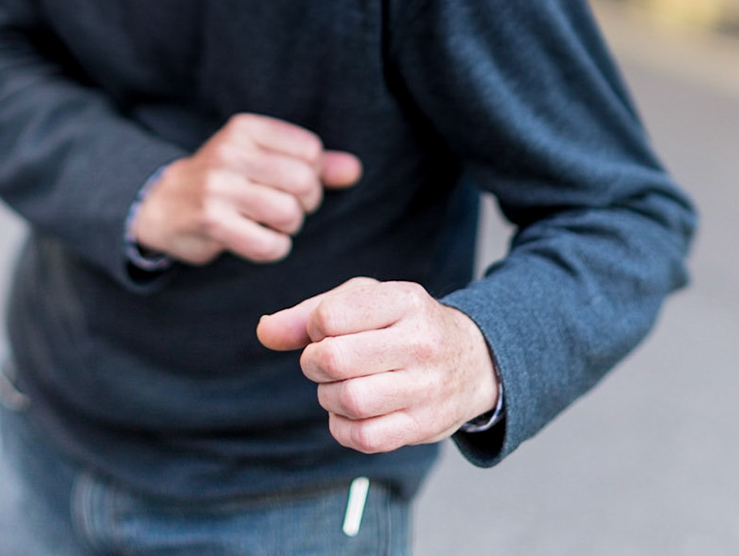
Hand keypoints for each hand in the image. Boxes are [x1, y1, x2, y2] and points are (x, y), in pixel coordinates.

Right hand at [132, 114, 361, 264]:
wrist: (162, 204)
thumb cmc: (226, 180)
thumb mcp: (262, 159)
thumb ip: (312, 163)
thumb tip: (354, 170)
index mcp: (246, 129)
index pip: (310, 150)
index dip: (313, 174)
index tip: (292, 184)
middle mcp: (230, 152)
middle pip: (304, 183)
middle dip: (305, 204)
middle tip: (287, 209)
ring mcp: (218, 187)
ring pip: (288, 214)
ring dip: (288, 228)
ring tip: (271, 224)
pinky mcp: (211, 221)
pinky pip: (268, 244)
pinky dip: (273, 249)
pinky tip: (257, 240)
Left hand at [257, 277, 498, 454]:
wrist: (473, 362)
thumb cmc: (404, 326)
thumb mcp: (365, 302)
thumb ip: (308, 313)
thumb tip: (264, 332)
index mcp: (405, 300)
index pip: (330, 316)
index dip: (314, 326)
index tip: (327, 329)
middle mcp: (421, 343)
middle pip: (333, 360)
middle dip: (314, 363)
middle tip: (324, 361)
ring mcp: (427, 388)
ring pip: (348, 400)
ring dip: (328, 395)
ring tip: (339, 385)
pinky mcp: (424, 426)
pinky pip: (363, 438)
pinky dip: (342, 427)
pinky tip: (349, 412)